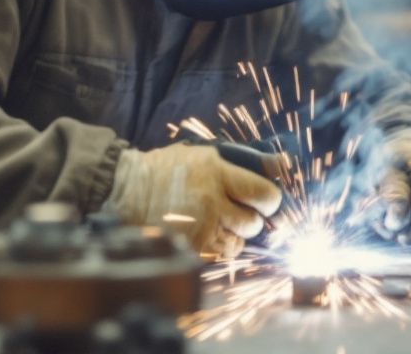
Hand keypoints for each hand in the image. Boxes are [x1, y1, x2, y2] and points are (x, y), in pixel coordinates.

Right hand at [109, 143, 281, 257]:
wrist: (129, 190)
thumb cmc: (170, 169)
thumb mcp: (206, 154)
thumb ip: (244, 160)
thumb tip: (282, 163)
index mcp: (217, 173)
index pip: (264, 194)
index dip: (270, 199)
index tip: (265, 199)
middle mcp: (211, 202)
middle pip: (254, 223)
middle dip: (251, 218)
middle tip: (238, 211)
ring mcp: (200, 228)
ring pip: (240, 243)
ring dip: (235, 235)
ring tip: (219, 222)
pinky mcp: (190, 248)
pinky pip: (222, 256)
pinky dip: (220, 248)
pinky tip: (208, 234)